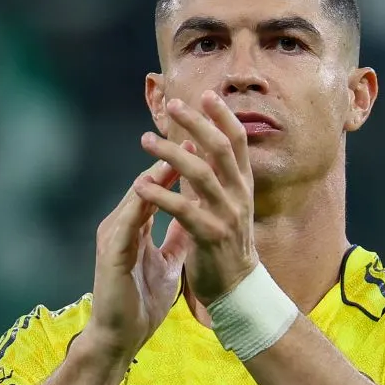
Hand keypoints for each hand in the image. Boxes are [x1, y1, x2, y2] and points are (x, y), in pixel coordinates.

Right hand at [82, 158, 187, 365]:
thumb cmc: (141, 303)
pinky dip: (142, 203)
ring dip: (156, 173)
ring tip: (178, 152)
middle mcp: (122, 224)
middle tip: (191, 131)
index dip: (180, 164)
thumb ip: (177, 239)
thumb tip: (194, 217)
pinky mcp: (110, 252)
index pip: (159, 186)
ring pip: (137, 195)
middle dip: (168, 156)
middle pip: (146, 182)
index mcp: (136, 226)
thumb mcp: (168, 264)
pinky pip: (128, 222)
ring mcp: (114, 236)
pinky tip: (154, 189)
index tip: (203, 143)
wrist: (120, 338)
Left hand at [135, 91, 257, 303]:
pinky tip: (141, 184)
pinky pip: (183, 209)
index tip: (207, 95)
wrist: (236, 290)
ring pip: (199, 173)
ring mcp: (226, 215)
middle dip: (197, 123)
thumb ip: (218, 180)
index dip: (224, 116)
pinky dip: (160, 194)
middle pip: (220, 149)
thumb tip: (202, 148)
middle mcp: (239, 196)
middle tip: (174, 106)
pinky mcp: (209, 235)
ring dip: (170, 154)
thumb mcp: (229, 207)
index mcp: (243, 186)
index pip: (238, 143)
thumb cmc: (226, 246)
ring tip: (146, 141)